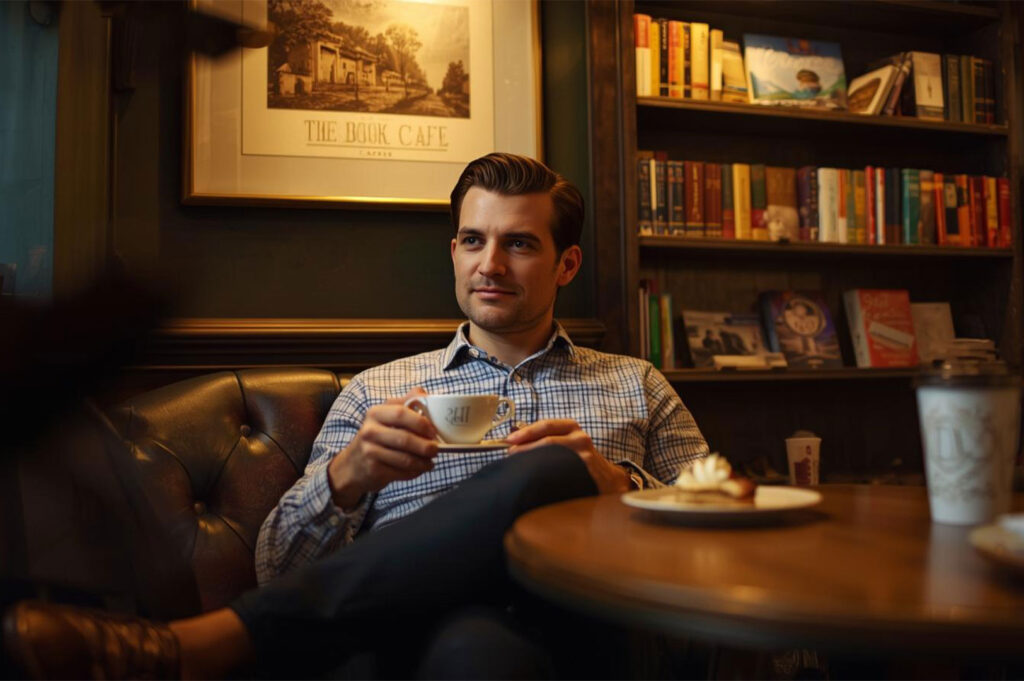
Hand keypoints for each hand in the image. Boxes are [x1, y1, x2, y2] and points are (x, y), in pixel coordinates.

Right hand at [327, 387, 438, 510]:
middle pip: (405, 439)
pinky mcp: (373, 470)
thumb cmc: (376, 437)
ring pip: (405, 459)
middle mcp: (369, 431)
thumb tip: (424, 393)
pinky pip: (401, 472)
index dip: (421, 422)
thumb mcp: (385, 416)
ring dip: (423, 462)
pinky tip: (420, 469)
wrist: (352, 465)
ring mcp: (370, 451)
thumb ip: (405, 403)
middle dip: (425, 446)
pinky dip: (414, 472)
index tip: (433, 431)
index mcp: (375, 413)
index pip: (402, 413)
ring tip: (430, 462)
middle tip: (436, 450)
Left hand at [505, 419, 630, 494]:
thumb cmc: (580, 458)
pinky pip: (560, 475)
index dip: (526, 432)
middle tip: (510, 456)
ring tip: (518, 467)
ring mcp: (584, 457)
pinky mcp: (585, 474)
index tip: (509, 440)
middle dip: (525, 449)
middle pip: (547, 441)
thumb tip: (515, 440)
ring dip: (532, 462)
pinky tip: (535, 479)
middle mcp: (580, 439)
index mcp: (572, 428)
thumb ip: (546, 438)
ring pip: (552, 458)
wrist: (607, 478)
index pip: (546, 426)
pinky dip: (545, 476)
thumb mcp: (567, 441)